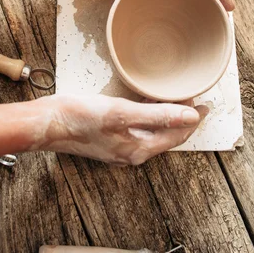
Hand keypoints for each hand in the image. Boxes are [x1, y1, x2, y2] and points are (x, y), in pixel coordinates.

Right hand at [33, 95, 208, 164]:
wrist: (47, 124)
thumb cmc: (80, 117)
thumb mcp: (121, 112)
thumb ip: (157, 115)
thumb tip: (190, 117)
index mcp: (139, 148)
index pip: (177, 136)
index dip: (193, 120)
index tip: (206, 105)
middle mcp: (132, 152)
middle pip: (167, 137)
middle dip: (184, 121)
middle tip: (194, 100)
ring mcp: (119, 147)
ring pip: (154, 134)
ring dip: (168, 118)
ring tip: (176, 101)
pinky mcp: (109, 139)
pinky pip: (139, 130)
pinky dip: (150, 118)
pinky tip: (147, 104)